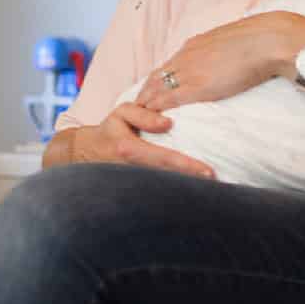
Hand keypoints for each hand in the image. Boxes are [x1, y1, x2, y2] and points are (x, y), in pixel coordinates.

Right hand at [71, 103, 216, 177]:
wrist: (85, 152)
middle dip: (193, 182)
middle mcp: (134, 169)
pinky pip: (160, 188)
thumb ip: (144, 115)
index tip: (208, 172)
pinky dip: (177, 189)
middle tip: (219, 183)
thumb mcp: (121, 113)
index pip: (165, 158)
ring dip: (187, 188)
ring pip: (166, 186)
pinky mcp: (137, 186)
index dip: (188, 166)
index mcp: (131, 149)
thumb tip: (168, 123)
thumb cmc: (109, 130)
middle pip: (170, 177)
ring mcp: (135, 181)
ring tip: (214, 188)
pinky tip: (194, 189)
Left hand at [136, 11, 304, 111]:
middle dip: (145, 93)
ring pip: (156, 89)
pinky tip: (150, 121)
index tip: (152, 91)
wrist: (267, 41)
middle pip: (155, 77)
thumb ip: (223, 53)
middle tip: (136, 109)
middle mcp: (186, 57)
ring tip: (138, 118)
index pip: (168, 65)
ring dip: (145, 104)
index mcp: (195, 45)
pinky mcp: (195, 87)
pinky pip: (167, 101)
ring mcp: (189, 72)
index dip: (158, 80)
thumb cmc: (260, 40)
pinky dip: (155, 111)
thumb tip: (228, 60)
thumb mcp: (233, 42)